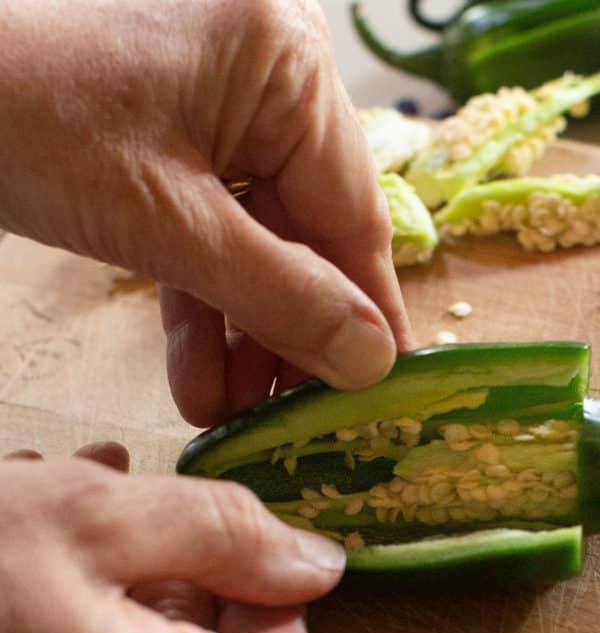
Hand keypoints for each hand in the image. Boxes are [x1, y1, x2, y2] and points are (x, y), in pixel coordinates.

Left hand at [0, 0, 411, 424]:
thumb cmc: (27, 120)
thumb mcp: (166, 223)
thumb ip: (280, 295)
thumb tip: (372, 359)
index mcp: (288, 64)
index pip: (353, 212)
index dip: (367, 312)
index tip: (382, 391)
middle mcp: (270, 78)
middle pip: (309, 234)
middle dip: (287, 335)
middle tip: (287, 419)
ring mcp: (223, 108)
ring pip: (260, 244)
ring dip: (242, 334)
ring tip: (228, 412)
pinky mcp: (180, 142)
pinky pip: (212, 232)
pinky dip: (203, 305)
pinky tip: (197, 379)